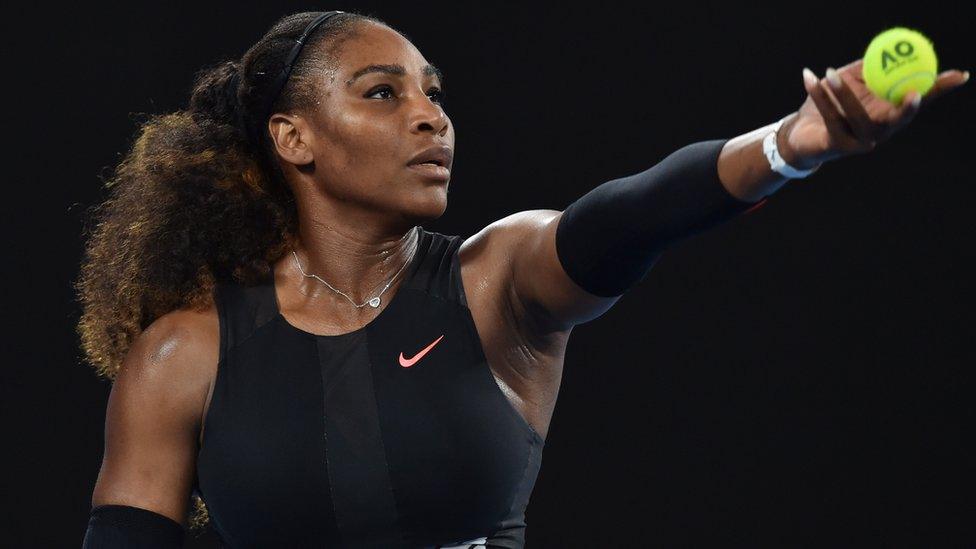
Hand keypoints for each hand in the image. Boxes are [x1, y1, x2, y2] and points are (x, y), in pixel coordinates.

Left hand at [778, 59, 967, 167]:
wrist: (799, 132)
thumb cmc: (828, 104)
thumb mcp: (850, 82)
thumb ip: (869, 68)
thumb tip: (889, 48)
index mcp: (888, 113)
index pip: (918, 101)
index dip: (938, 89)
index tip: (958, 76)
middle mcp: (880, 131)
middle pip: (900, 119)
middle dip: (909, 106)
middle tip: (915, 93)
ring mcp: (861, 142)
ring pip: (857, 115)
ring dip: (842, 92)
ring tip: (829, 72)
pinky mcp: (839, 147)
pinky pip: (831, 117)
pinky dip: (819, 95)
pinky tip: (809, 77)